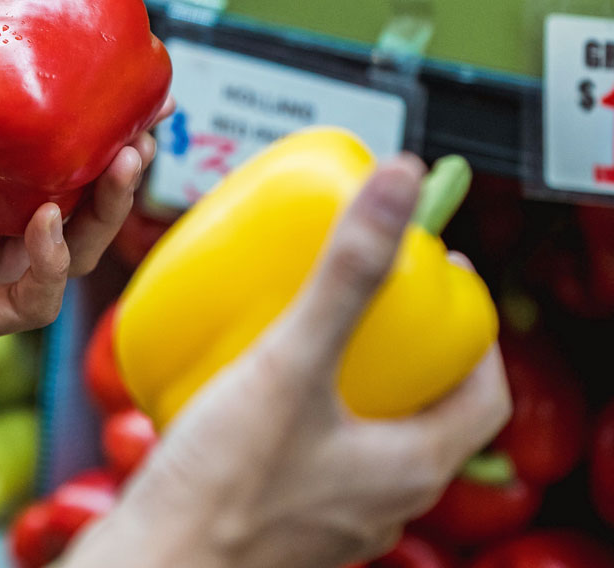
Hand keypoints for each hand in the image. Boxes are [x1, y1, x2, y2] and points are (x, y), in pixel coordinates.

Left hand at [0, 0, 170, 369]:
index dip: (92, 114)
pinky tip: (48, 221)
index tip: (125, 70)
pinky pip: (28, 298)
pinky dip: (50, 262)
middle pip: (71, 198)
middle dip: (118, 167)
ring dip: (104, 213)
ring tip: (122, 162)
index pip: (45, 141)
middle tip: (143, 126)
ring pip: (66, 249)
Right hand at [65, 157, 511, 567]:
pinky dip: (291, 410)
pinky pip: (304, 453)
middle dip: (396, 344)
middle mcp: (377, 499)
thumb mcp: (291, 367)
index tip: (439, 276)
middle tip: (362, 291)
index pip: (482, 393)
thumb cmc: (223, 494)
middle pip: (418, 407)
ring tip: (300, 326)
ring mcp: (326, 515)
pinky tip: (242, 384)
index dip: (469, 330)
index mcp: (409, 468)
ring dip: (343, 377)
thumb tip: (398, 186)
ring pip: (358, 433)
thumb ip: (346, 275)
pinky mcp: (275, 518)